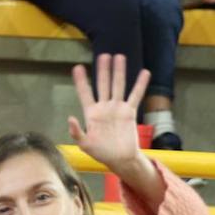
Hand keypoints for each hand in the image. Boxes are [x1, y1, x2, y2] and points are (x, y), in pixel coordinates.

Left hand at [68, 53, 151, 180]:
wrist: (120, 159)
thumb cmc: (101, 153)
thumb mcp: (85, 145)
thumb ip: (76, 132)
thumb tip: (70, 118)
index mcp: (91, 113)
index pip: (85, 93)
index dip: (81, 81)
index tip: (78, 67)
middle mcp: (104, 107)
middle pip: (102, 84)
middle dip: (102, 70)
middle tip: (103, 55)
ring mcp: (117, 108)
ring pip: (118, 86)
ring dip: (119, 72)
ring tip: (119, 56)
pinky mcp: (129, 112)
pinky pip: (135, 96)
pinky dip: (140, 84)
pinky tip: (144, 72)